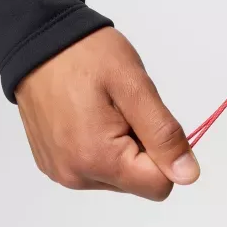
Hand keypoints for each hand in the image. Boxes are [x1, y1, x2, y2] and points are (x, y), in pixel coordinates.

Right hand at [15, 27, 199, 200]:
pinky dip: (103, 145)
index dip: (166, 152)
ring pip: (118, 175)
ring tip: (107, 108)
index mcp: (98, 160)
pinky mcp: (52, 163)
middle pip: (137, 181)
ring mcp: (61, 172)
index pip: (158, 185)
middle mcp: (75, 177)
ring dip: (124, 146)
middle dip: (143, 147)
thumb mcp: (136, 87)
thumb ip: (163, 134)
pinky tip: (91, 115)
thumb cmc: (90, 57)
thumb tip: (188, 176)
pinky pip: (95, 167)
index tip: (150, 118)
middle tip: (125, 108)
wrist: (39, 40)